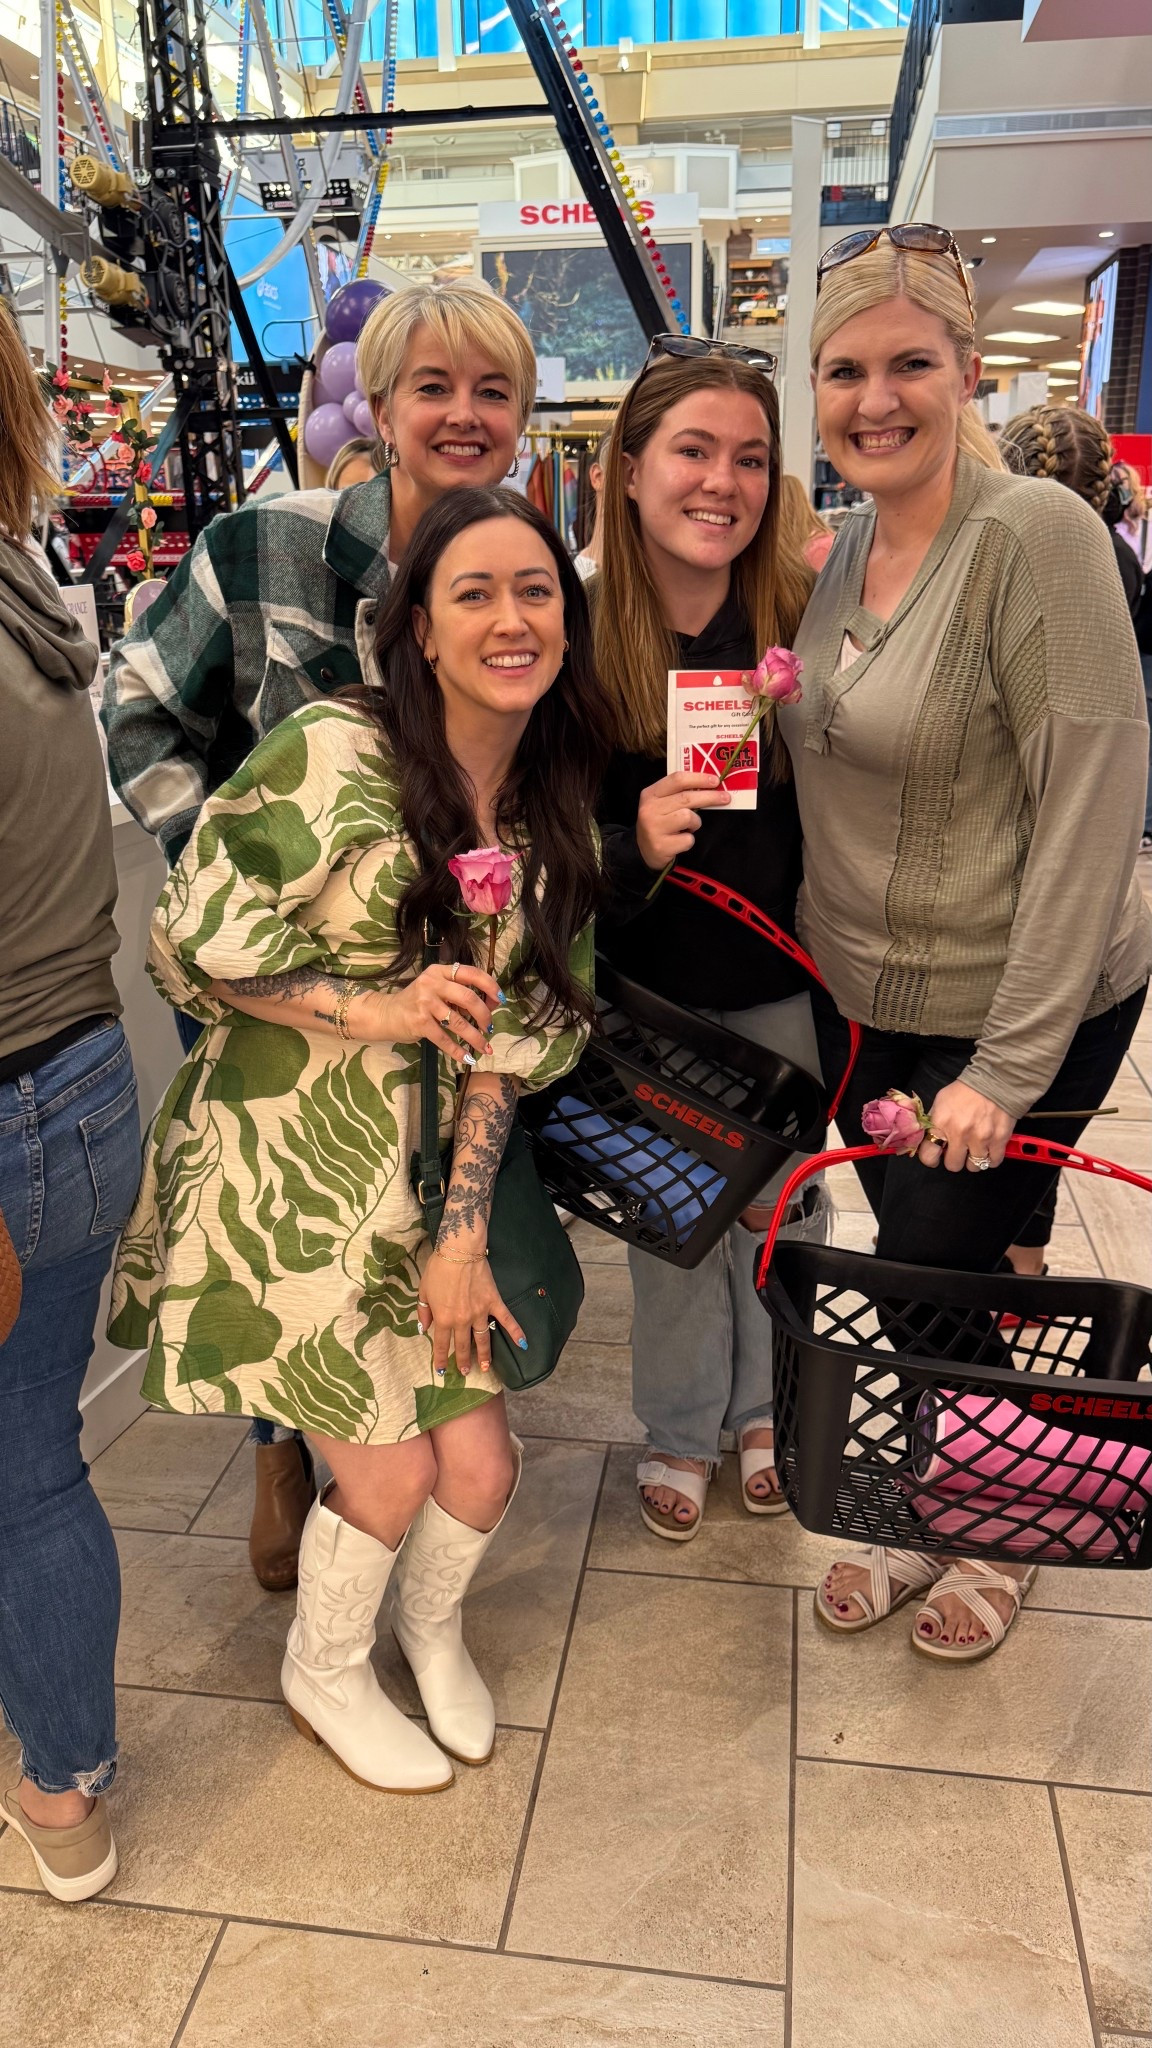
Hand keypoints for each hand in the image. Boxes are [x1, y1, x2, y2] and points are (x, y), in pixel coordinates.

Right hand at [360, 964, 500, 1063]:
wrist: (385, 1014)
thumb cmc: (416, 1002)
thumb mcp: (435, 988)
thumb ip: (458, 992)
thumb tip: (490, 1005)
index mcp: (439, 971)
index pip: (471, 973)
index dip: (490, 986)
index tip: (500, 1000)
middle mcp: (432, 983)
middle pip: (469, 998)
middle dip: (485, 1015)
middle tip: (489, 1027)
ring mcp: (425, 1003)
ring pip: (459, 1022)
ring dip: (475, 1037)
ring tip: (484, 1046)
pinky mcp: (420, 1023)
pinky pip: (444, 1039)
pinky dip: (458, 1051)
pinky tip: (468, 1058)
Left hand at [418, 1247, 525, 1377]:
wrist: (459, 1251)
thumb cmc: (438, 1269)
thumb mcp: (423, 1290)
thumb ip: (424, 1311)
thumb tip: (425, 1328)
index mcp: (443, 1318)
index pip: (442, 1345)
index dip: (441, 1360)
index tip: (442, 1372)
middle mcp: (462, 1320)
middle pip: (464, 1346)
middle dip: (464, 1361)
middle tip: (466, 1372)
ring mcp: (480, 1312)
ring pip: (483, 1339)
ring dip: (485, 1355)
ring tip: (486, 1367)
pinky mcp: (493, 1302)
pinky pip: (506, 1320)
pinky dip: (515, 1332)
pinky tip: (523, 1344)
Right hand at [635, 771, 731, 870]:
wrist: (643, 851)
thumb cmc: (660, 823)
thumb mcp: (662, 804)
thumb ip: (680, 793)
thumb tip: (710, 786)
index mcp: (650, 794)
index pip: (677, 779)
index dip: (699, 778)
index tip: (715, 780)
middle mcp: (649, 809)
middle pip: (686, 798)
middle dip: (710, 797)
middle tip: (725, 798)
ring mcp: (654, 828)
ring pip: (688, 817)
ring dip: (695, 822)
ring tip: (689, 827)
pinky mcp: (661, 846)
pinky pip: (688, 839)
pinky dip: (689, 840)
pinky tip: (680, 840)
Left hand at [917, 1081, 1014, 1173]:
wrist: (995, 1081)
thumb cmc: (966, 1091)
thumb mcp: (941, 1101)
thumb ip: (934, 1122)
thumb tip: (930, 1139)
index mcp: (942, 1123)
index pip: (929, 1156)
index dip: (931, 1158)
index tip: (936, 1155)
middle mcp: (961, 1134)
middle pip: (953, 1165)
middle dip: (954, 1158)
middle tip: (958, 1149)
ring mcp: (981, 1138)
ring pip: (974, 1166)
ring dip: (973, 1159)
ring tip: (975, 1147)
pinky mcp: (999, 1140)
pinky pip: (992, 1162)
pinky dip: (990, 1158)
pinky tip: (988, 1148)